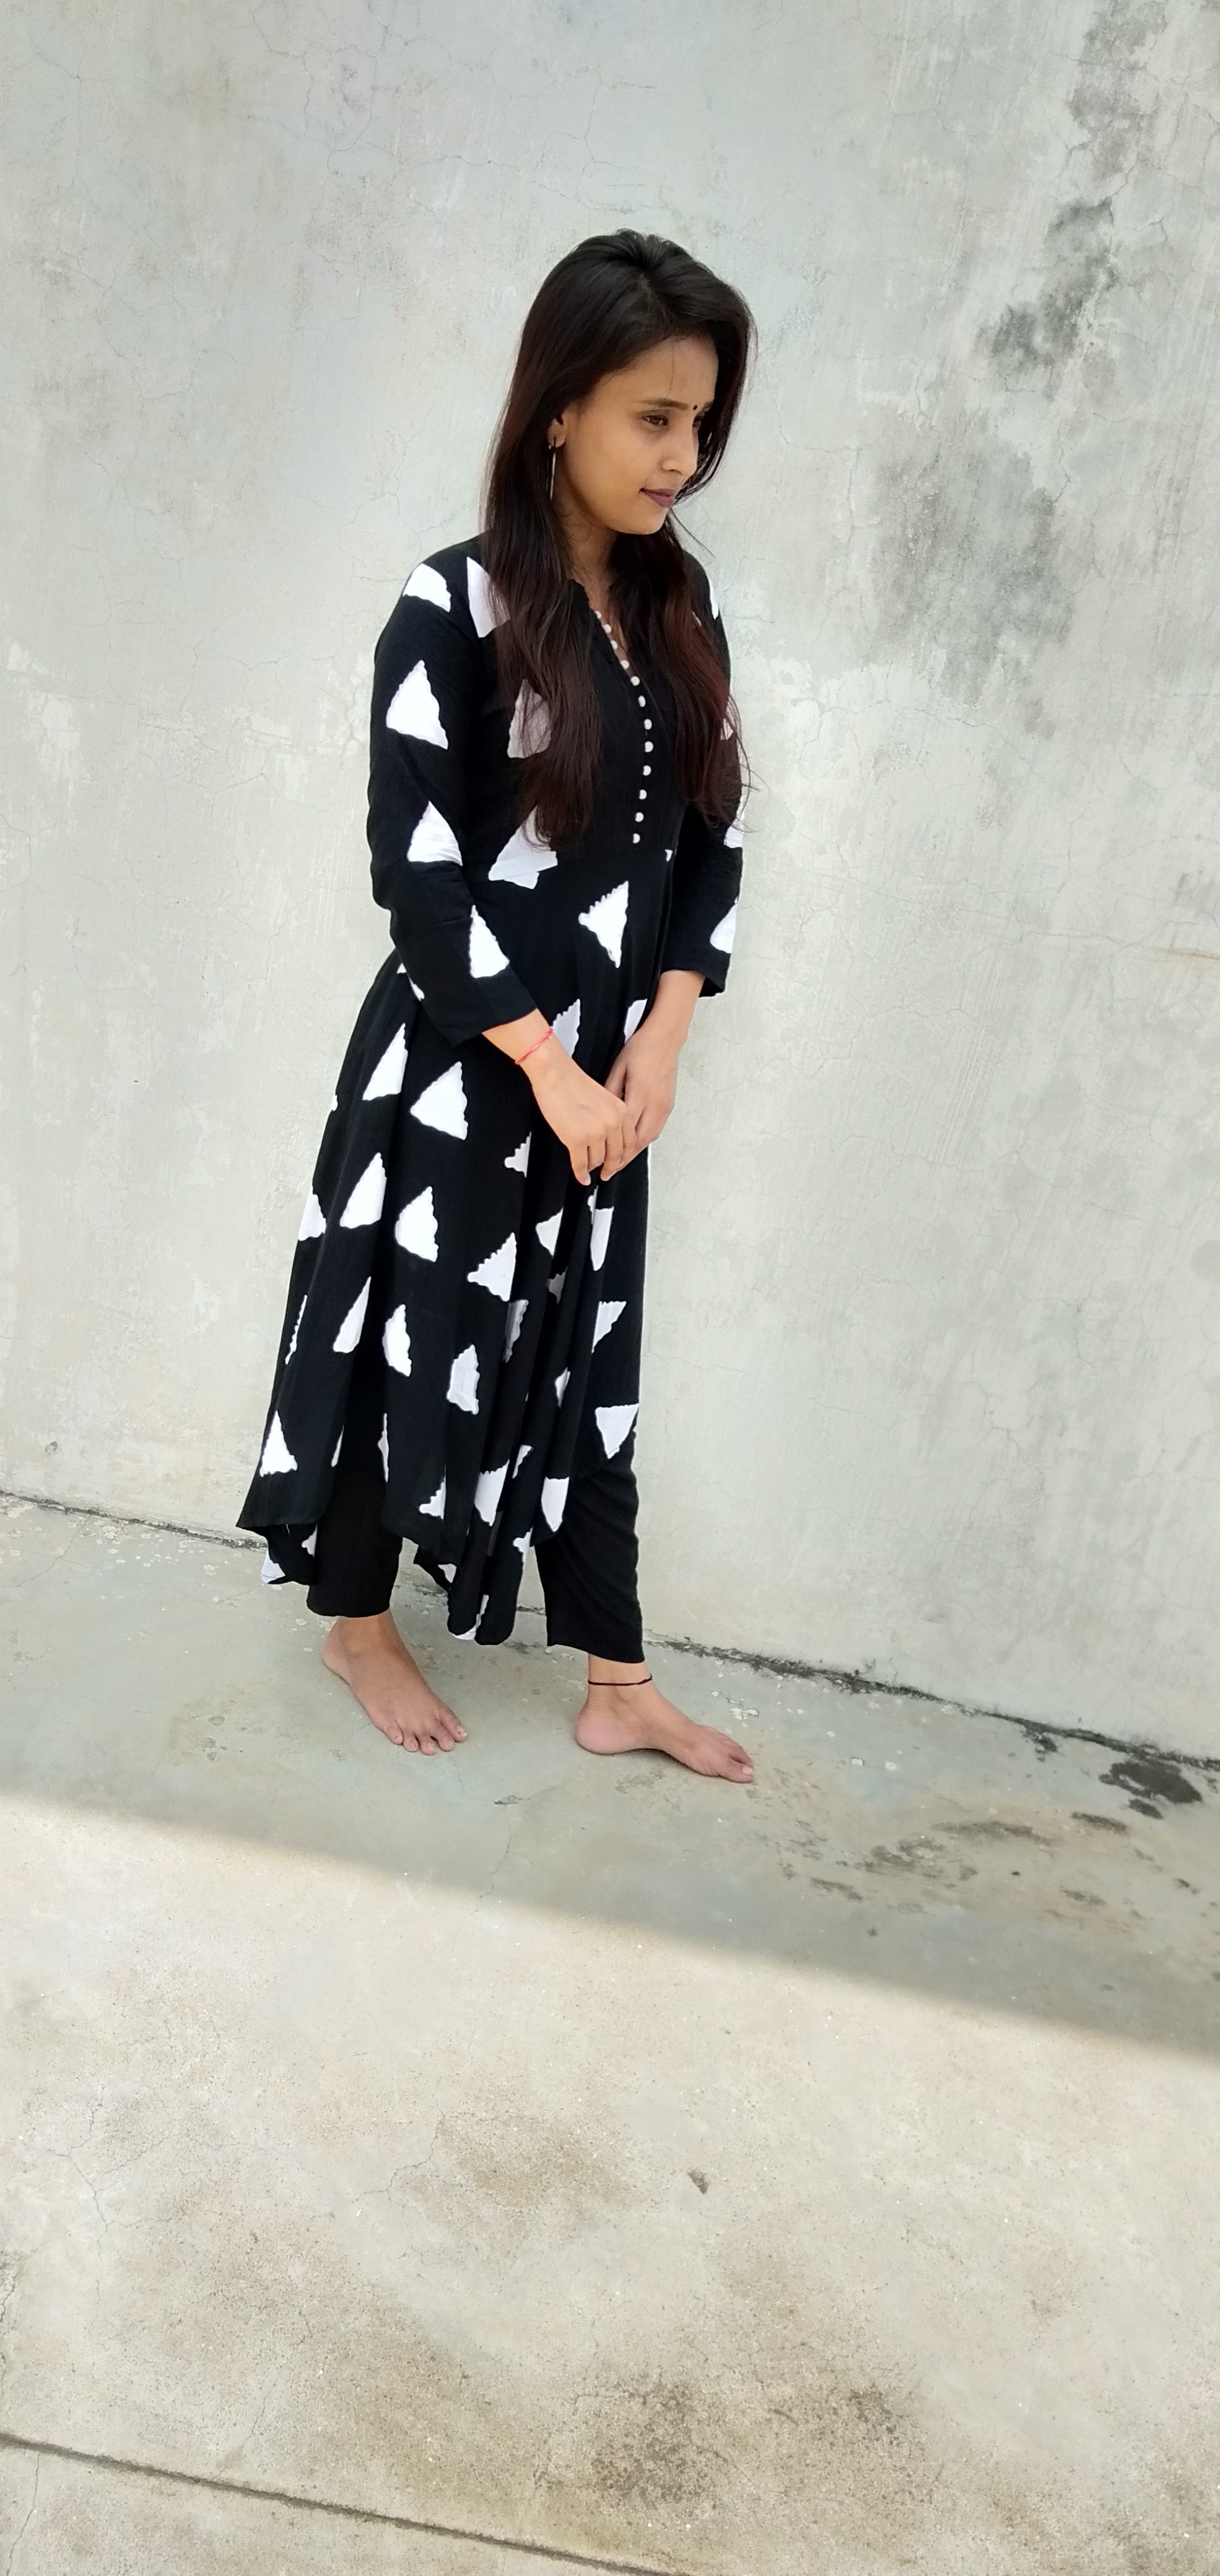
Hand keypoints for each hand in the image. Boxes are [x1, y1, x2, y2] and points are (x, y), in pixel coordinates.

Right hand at [525, 1039, 637, 1183]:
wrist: (555, 1074)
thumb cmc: (572, 1082)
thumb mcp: (603, 1098)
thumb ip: (610, 1116)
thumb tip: (606, 1137)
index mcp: (621, 1111)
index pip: (629, 1142)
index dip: (623, 1157)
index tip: (618, 1162)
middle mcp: (612, 1123)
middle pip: (616, 1155)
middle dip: (610, 1167)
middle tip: (606, 1173)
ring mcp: (595, 1133)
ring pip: (598, 1160)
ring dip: (592, 1167)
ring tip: (588, 1169)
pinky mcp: (576, 1140)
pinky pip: (581, 1164)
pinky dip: (580, 1174)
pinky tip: (580, 1176)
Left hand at [603, 1020, 681, 1158]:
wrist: (665, 1039)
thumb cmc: (641, 1049)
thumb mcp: (618, 1069)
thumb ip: (609, 1093)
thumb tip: (598, 1114)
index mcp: (639, 1097)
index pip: (624, 1135)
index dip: (612, 1154)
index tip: (601, 1164)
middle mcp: (654, 1106)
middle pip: (638, 1143)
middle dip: (623, 1160)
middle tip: (608, 1172)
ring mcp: (663, 1107)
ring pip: (648, 1139)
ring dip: (633, 1153)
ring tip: (619, 1163)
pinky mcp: (668, 1105)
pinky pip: (655, 1130)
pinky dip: (643, 1141)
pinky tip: (633, 1145)